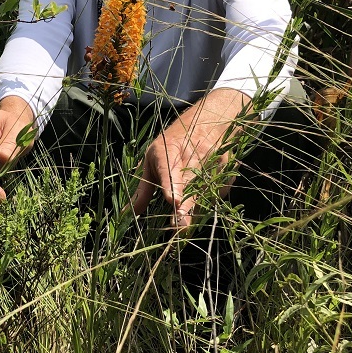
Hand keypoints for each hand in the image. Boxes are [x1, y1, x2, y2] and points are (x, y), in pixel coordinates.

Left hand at [131, 89, 249, 228]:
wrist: (207, 123)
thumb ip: (143, 190)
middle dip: (186, 206)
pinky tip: (196, 215)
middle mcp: (192, 155)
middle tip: (179, 226)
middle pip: (190, 185)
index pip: (170, 169)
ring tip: (185, 229)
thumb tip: (126, 214)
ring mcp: (212, 163)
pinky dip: (205, 208)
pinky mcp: (224, 173)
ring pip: (204, 192)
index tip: (174, 200)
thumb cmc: (171, 145)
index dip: (173, 185)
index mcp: (168, 150)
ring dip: (196, 211)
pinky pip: (215, 195)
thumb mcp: (152, 161)